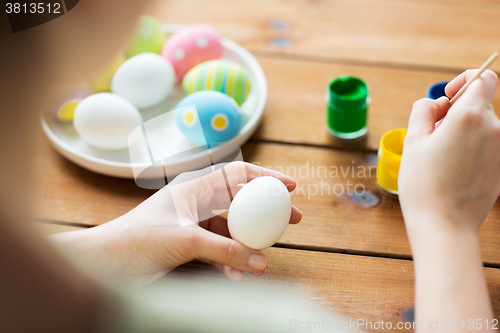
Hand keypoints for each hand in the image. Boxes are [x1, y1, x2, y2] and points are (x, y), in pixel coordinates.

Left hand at [51, 162, 301, 287]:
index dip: (266, 177)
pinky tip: (237, 275)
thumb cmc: (137, 239)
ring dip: (248, 244)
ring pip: (232, 230)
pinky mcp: (190, 244)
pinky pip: (220, 249)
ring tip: (263, 260)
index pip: (238, 173)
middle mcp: (197, 202)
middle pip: (241, 201)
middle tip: (292, 220)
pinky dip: (230, 260)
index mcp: (195, 187)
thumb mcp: (185, 240)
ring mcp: (195, 224)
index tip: (289, 188)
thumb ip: (224, 250)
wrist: (107, 262)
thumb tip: (260, 261)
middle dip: (266, 212)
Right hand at [399, 69, 499, 236]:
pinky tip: (452, 171)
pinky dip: (471, 149)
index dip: (464, 81)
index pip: (484, 79)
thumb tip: (438, 104)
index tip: (448, 98)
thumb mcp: (412, 141)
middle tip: (432, 136)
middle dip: (457, 112)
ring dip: (463, 132)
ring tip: (440, 157)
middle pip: (480, 105)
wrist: (444, 225)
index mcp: (470, 117)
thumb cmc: (423, 184)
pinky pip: (487, 147)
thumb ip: (424, 110)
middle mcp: (494, 129)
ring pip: (483, 127)